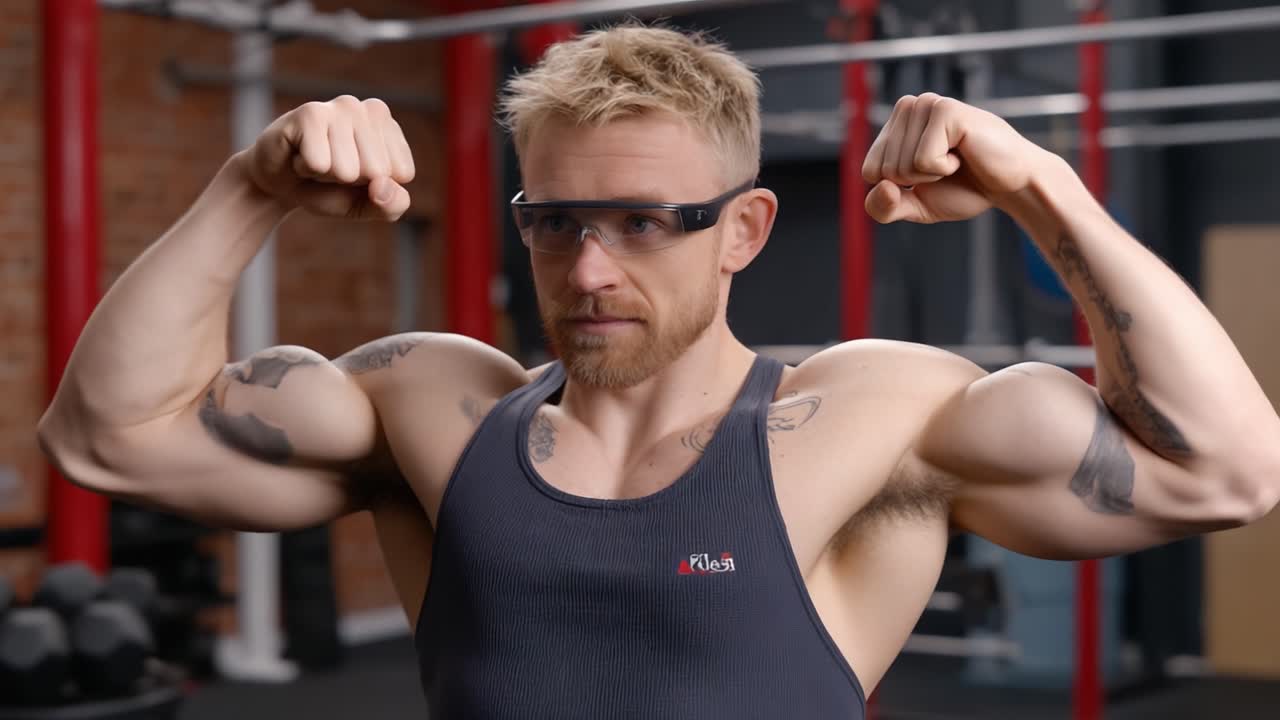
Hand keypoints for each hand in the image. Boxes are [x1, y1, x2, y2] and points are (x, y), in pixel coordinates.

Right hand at [236, 96, 415, 220]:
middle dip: (351, 182)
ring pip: (347, 169)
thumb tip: (382, 186)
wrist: (280, 184)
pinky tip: (300, 155)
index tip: (358, 176)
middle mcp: (371, 109)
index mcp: (392, 128)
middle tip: (333, 168)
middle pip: (378, 171)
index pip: (403, 172)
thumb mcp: (368, 206)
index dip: (376, 187)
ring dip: (327, 176)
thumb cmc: (329, 189)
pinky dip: (307, 170)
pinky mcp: (310, 113)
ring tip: (317, 161)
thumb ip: (392, 205)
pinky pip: (319, 163)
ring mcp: (341, 106)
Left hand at [862, 93, 1045, 223]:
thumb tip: (882, 186)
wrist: (1011, 186)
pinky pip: (923, 160)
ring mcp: (926, 104)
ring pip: (901, 165)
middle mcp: (908, 107)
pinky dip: (944, 168)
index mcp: (895, 124)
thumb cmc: (965, 188)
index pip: (869, 171)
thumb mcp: (914, 205)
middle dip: (917, 181)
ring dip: (933, 174)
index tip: (929, 174)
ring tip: (956, 158)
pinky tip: (964, 153)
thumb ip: (884, 208)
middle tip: (947, 167)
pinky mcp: (945, 110)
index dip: (899, 188)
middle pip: (884, 169)